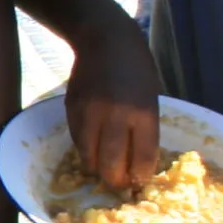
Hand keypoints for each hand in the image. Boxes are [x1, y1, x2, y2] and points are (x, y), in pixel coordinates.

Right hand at [63, 38, 160, 193]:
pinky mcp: (72, 109)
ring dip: (97, 168)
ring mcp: (91, 113)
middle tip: (118, 184)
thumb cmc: (136, 67)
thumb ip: (144, 127)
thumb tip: (137, 161)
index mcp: (143, 112)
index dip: (141, 176)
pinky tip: (92, 148)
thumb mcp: (150, 96)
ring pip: (89, 157)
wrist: (105, 38)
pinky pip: (77, 141)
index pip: (143, 157)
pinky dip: (84, 149)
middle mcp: (116, 115)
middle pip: (113, 163)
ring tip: (103, 169)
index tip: (139, 182)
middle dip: (116, 180)